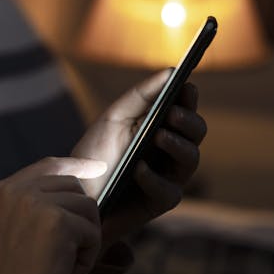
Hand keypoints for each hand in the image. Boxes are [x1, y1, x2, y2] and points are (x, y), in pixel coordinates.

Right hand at [0, 157, 107, 273]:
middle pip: (72, 185)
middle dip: (80, 217)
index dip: (76, 165)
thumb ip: (28, 207)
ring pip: (87, 206)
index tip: (98, 167)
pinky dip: (87, 258)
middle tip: (68, 251)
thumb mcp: (7, 232)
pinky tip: (65, 273)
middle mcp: (14, 190)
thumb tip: (72, 194)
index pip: (47, 166)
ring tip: (62, 264)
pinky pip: (92, 231)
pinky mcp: (56, 221)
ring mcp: (34, 203)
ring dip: (84, 239)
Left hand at [71, 70, 206, 248]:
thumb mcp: (114, 118)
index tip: (186, 86)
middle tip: (172, 113)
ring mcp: (169, 176)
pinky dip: (153, 178)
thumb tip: (171, 72)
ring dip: (176, 145)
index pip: (186, 108)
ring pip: (191, 159)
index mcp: (163, 125)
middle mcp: (172, 150)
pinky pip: (168, 190)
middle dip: (188, 121)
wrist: (76, 193)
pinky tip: (138, 169)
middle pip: (197, 132)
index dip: (189, 97)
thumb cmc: (96, 154)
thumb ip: (142, 95)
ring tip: (157, 136)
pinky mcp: (160, 201)